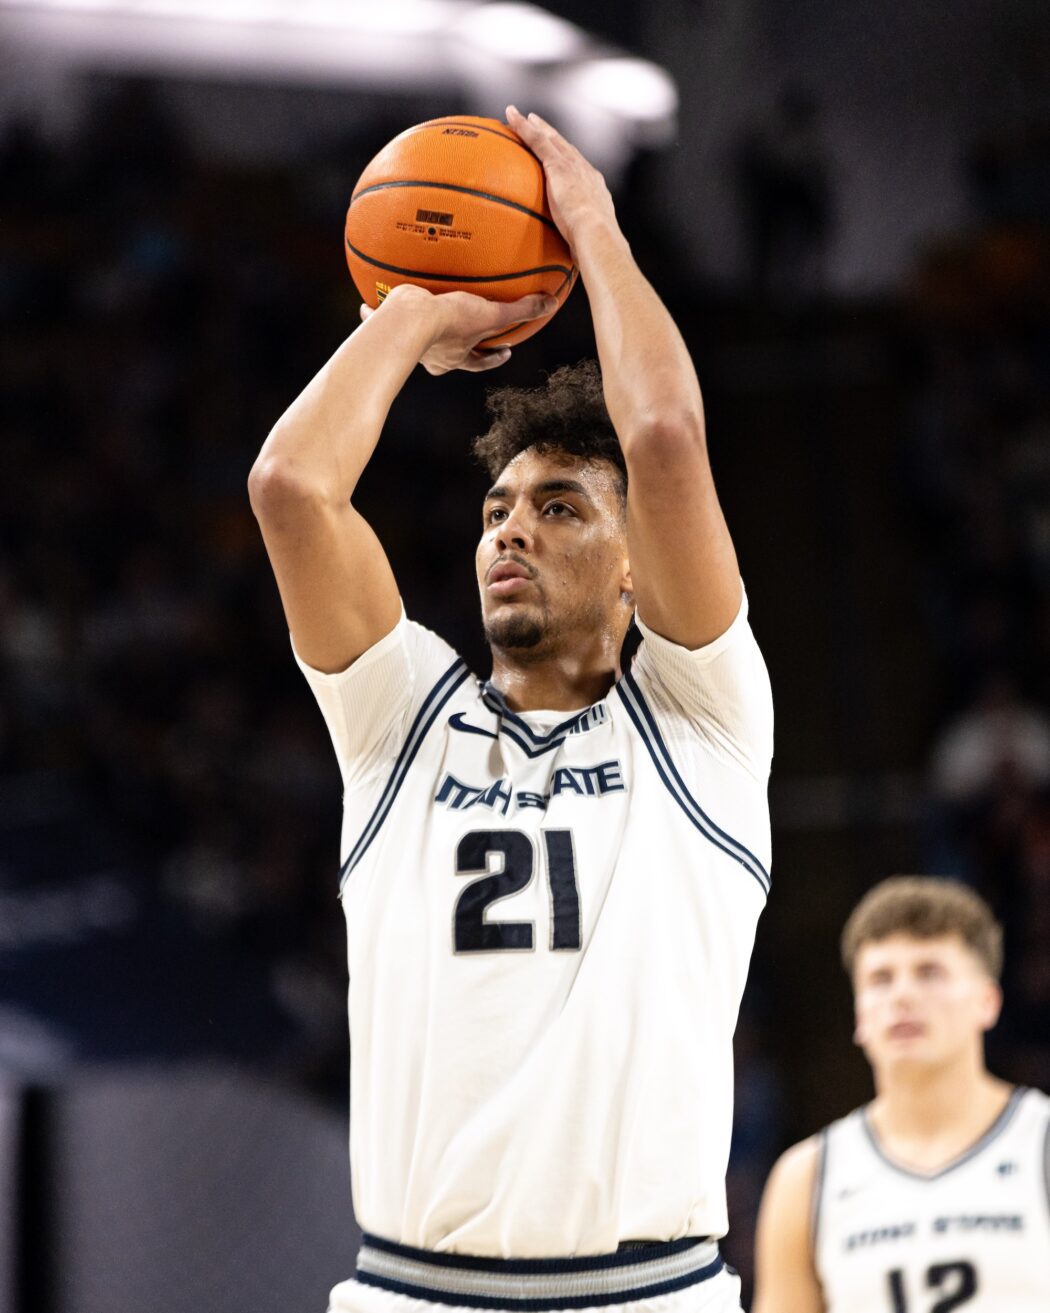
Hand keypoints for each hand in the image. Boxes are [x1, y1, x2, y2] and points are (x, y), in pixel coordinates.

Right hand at [360, 287, 555, 375]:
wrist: (407, 320)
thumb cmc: (448, 321)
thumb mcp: (489, 313)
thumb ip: (519, 310)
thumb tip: (550, 304)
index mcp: (456, 356)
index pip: (480, 361)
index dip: (494, 357)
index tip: (505, 350)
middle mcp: (433, 355)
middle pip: (447, 354)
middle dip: (454, 347)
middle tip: (460, 336)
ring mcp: (408, 346)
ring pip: (412, 342)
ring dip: (413, 334)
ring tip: (410, 319)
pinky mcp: (384, 331)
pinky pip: (377, 324)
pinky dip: (372, 316)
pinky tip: (364, 307)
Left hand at [506, 106, 617, 252]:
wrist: (598, 236)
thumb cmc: (594, 249)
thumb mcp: (585, 248)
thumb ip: (576, 252)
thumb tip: (569, 271)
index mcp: (596, 191)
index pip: (580, 172)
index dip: (569, 162)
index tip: (561, 158)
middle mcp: (588, 173)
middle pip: (567, 150)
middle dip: (554, 138)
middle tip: (541, 127)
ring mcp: (574, 167)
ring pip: (552, 140)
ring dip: (537, 127)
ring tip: (524, 118)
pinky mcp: (559, 165)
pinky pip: (537, 141)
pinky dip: (524, 127)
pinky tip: (511, 117)